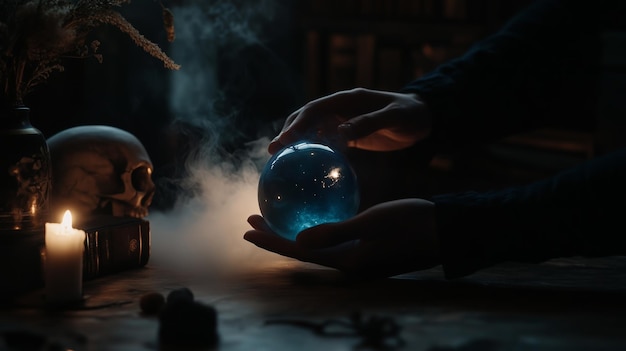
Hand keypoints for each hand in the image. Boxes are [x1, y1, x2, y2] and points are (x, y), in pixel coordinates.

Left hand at [244, 199, 439, 278]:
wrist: (444, 232)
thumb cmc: (410, 224)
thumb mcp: (371, 223)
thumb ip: (334, 232)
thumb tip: (297, 242)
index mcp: (347, 262)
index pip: (298, 252)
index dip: (271, 241)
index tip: (247, 230)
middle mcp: (348, 265)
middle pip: (302, 250)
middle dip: (275, 235)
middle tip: (252, 219)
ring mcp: (357, 259)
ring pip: (316, 245)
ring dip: (293, 231)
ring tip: (273, 215)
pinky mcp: (366, 250)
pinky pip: (332, 239)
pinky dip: (316, 228)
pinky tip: (311, 211)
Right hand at [268, 88, 431, 153]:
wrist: (422, 118)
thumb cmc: (410, 115)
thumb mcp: (393, 117)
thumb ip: (369, 122)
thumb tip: (342, 132)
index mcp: (347, 99)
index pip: (314, 109)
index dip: (297, 123)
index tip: (283, 141)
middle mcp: (340, 108)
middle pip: (306, 118)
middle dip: (287, 133)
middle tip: (272, 153)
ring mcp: (342, 121)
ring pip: (312, 131)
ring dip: (297, 143)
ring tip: (281, 162)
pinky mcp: (348, 135)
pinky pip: (326, 143)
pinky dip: (314, 153)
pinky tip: (307, 171)